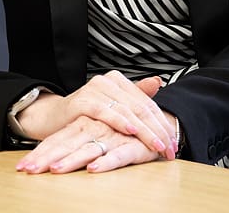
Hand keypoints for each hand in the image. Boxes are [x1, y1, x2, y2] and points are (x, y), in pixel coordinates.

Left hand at [15, 116, 162, 174]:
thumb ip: (75, 139)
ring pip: (89, 150)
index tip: (22, 166)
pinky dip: (106, 162)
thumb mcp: (96, 133)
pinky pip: (118, 156)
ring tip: (55, 170)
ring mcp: (114, 137)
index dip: (40, 152)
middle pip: (67, 144)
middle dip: (47, 158)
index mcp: (84, 125)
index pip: (58, 139)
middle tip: (29, 170)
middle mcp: (96, 129)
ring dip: (71, 160)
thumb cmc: (122, 131)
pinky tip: (93, 169)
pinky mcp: (133, 147)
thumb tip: (51, 157)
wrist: (158, 125)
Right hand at [16, 71, 174, 158]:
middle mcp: (108, 81)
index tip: (174, 142)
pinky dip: (119, 121)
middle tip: (171, 148)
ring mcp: (95, 89)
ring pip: (127, 110)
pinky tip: (131, 130)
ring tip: (158, 145)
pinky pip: (105, 111)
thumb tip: (159, 81)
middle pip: (141, 107)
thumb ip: (135, 95)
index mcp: (118, 81)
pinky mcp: (82, 100)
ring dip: (145, 131)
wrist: (54, 117)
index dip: (162, 123)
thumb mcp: (113, 107)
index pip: (147, 103)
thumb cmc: (86, 115)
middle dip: (158, 130)